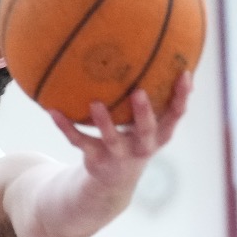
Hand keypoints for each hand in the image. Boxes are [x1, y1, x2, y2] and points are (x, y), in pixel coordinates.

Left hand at [45, 71, 192, 194]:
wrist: (113, 182)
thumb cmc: (135, 139)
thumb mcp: (151, 124)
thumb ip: (157, 97)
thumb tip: (167, 54)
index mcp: (159, 134)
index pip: (176, 114)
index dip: (182, 96)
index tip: (184, 74)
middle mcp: (142, 146)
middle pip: (146, 130)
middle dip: (143, 113)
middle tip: (139, 92)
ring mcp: (118, 155)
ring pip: (111, 138)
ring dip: (103, 122)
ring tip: (94, 103)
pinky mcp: (96, 159)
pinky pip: (79, 141)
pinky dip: (65, 126)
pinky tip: (52, 110)